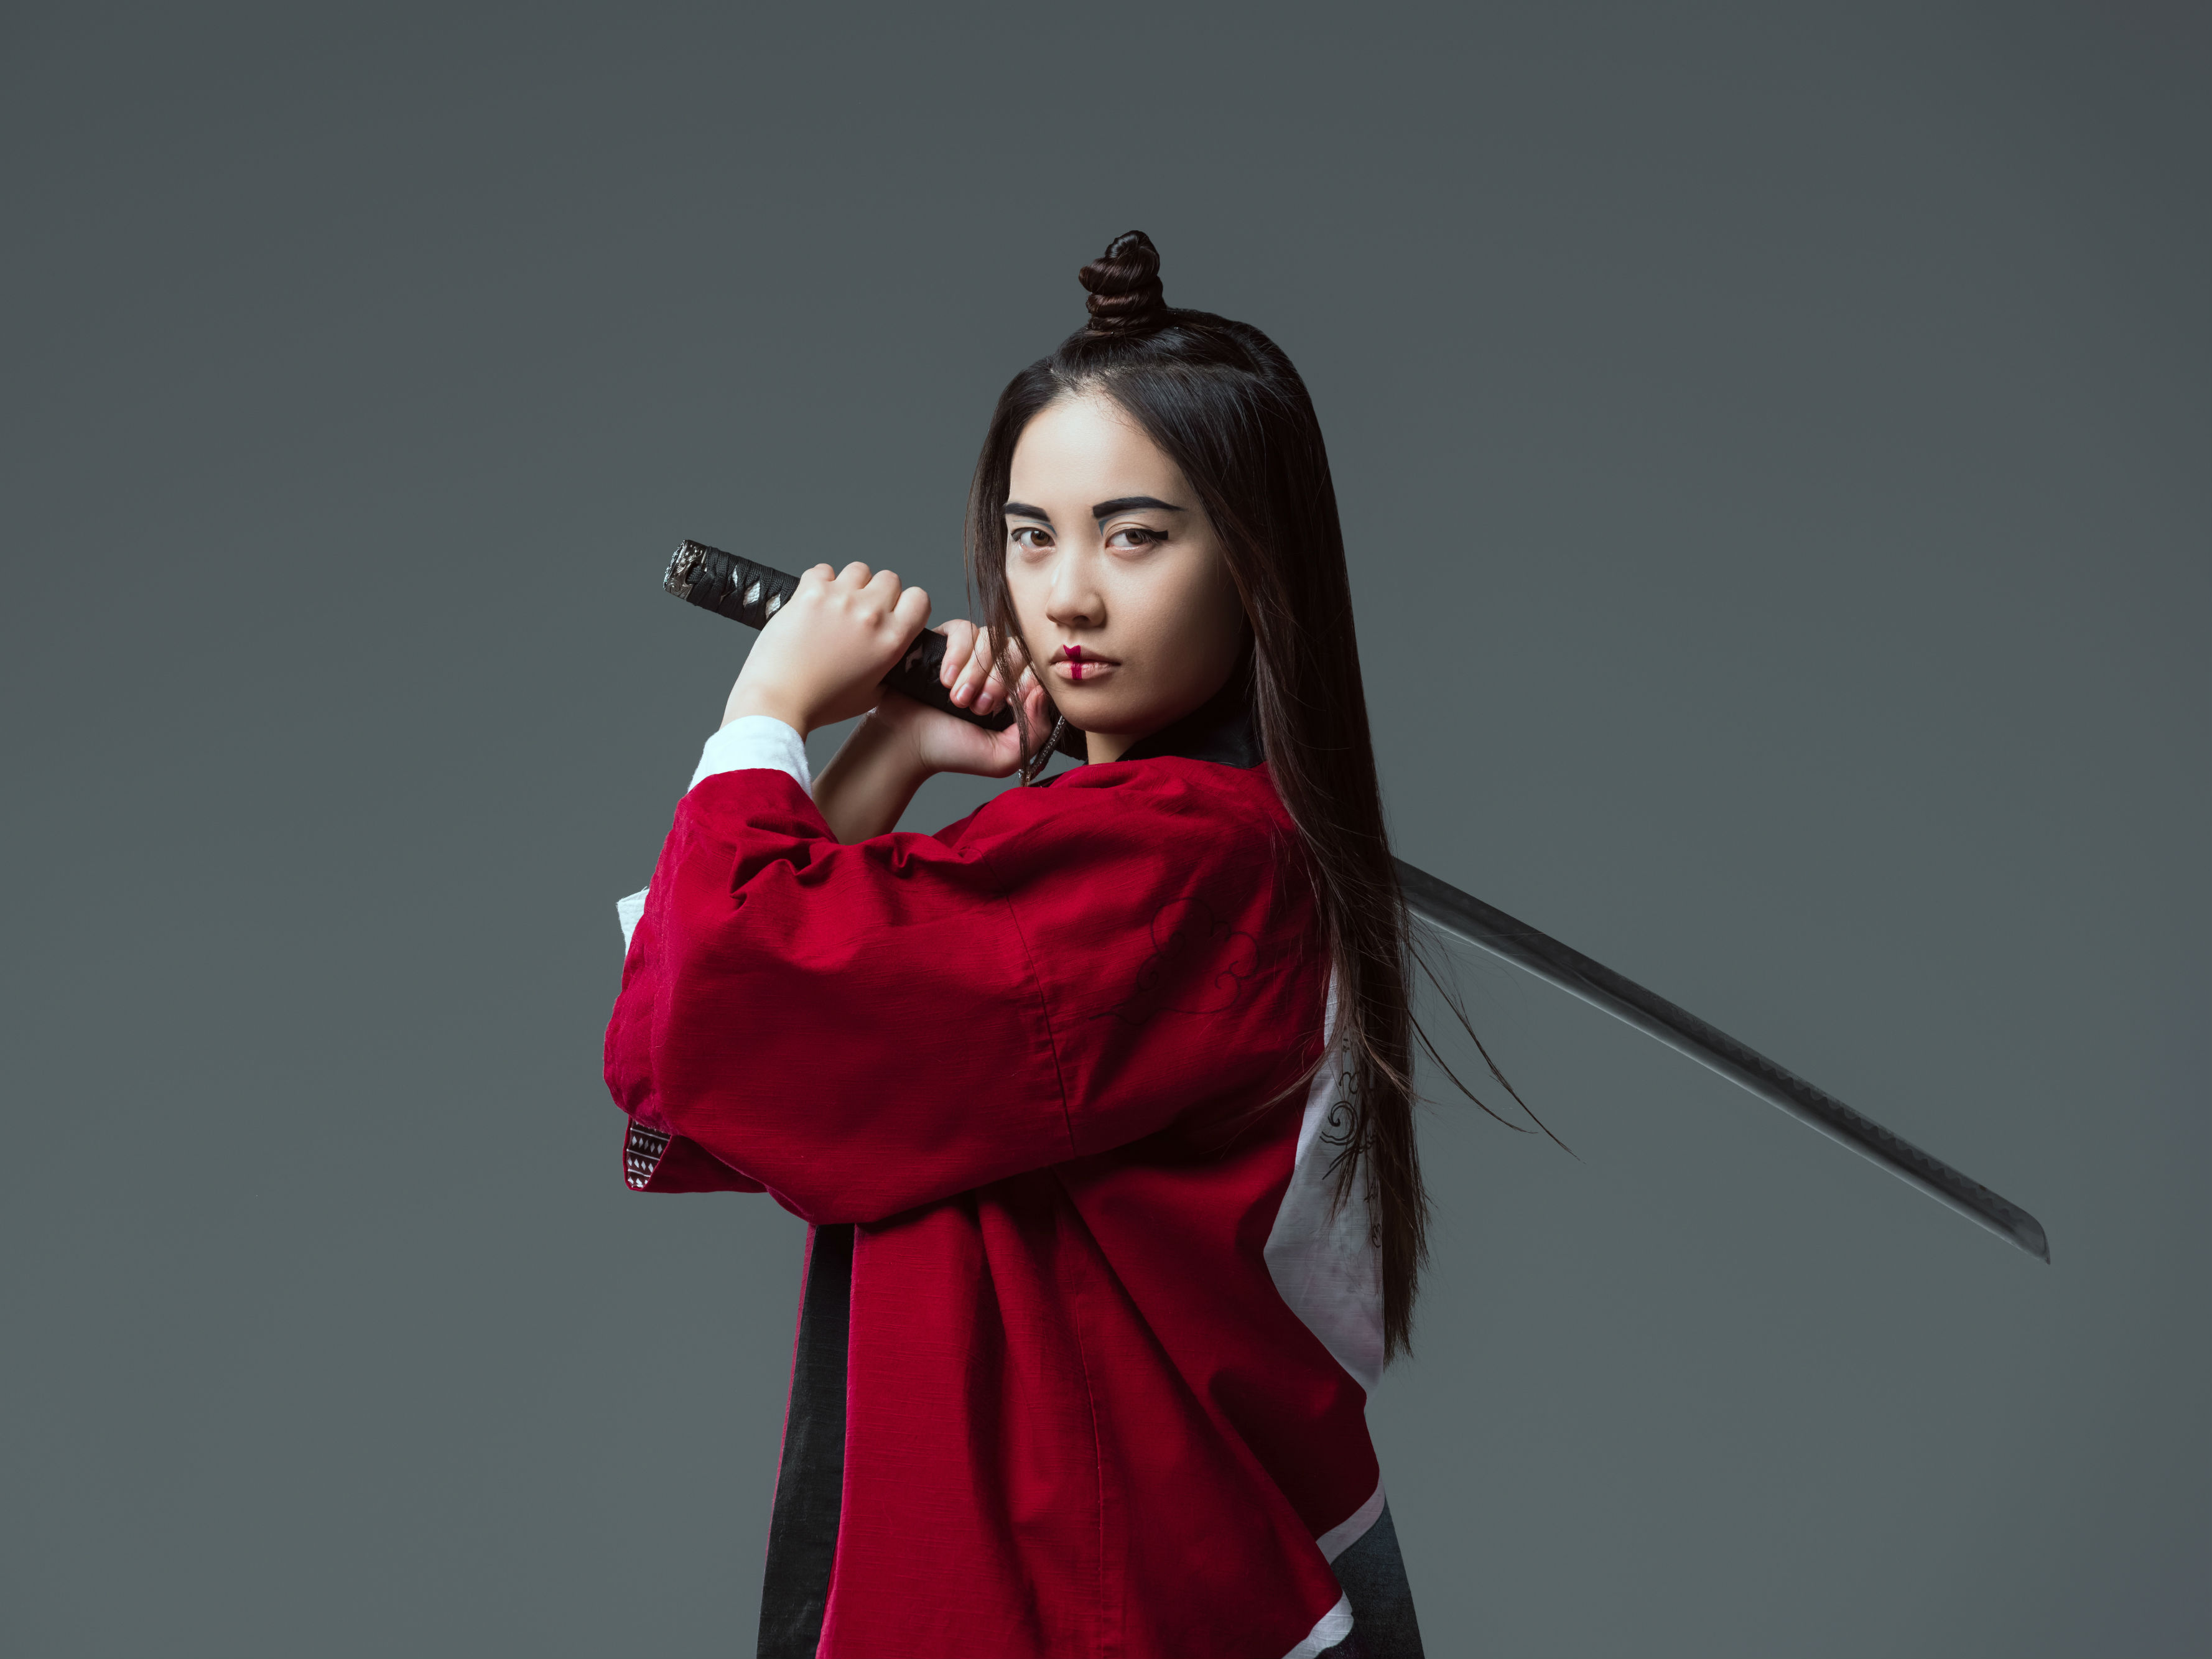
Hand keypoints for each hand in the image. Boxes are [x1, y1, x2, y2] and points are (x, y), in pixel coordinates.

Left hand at [722, 562, 932, 734]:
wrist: (779, 700)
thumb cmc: (821, 702)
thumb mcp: (872, 694)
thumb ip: (888, 667)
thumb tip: (890, 650)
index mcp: (891, 640)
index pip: (920, 599)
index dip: (908, 604)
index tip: (895, 611)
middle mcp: (870, 614)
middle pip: (889, 579)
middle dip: (878, 593)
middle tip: (861, 612)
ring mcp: (839, 599)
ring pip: (858, 570)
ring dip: (850, 585)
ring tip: (836, 607)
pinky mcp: (810, 592)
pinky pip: (823, 570)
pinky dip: (820, 582)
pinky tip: (814, 602)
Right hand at [868, 621, 1050, 778]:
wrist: (905, 744)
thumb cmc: (951, 751)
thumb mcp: (1004, 757)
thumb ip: (1036, 732)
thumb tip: (1042, 692)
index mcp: (1014, 691)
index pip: (1036, 668)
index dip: (1024, 683)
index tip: (1005, 705)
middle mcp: (995, 668)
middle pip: (1015, 650)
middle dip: (998, 680)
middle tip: (978, 708)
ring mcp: (970, 653)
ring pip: (990, 639)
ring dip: (975, 672)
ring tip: (957, 700)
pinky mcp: (944, 641)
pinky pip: (963, 630)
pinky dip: (957, 654)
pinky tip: (945, 680)